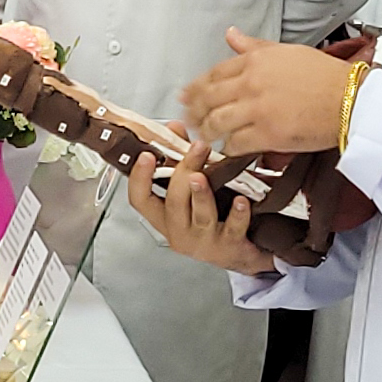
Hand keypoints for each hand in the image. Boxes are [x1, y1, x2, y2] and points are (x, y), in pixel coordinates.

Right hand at [126, 148, 272, 277]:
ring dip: (201, 193)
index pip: (140, 200)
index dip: (139, 178)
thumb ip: (181, 158)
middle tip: (197, 148)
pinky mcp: (229, 247)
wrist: (240, 252)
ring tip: (203, 175)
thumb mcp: (192, 190)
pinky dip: (237, 213)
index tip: (146, 155)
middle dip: (183, 172)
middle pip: (173, 203)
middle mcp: (179, 231)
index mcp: (165, 217)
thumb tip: (174, 128)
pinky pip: (233, 228)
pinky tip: (241, 200)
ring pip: (200, 216)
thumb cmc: (214, 220)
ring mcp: (204, 242)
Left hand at [177, 29, 357, 157]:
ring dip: (206, 132)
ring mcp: (258, 109)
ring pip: (216, 122)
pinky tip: (226, 150)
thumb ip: (254, 45)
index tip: (187, 96)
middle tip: (188, 120)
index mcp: (255, 61)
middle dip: (194, 112)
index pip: (213, 73)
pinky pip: (236, 143)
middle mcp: (251, 82)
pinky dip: (227, 149)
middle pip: (208, 98)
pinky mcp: (268, 134)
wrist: (351, 99)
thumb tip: (231, 34)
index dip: (196, 87)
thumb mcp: (287, 51)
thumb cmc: (326, 77)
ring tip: (204, 138)